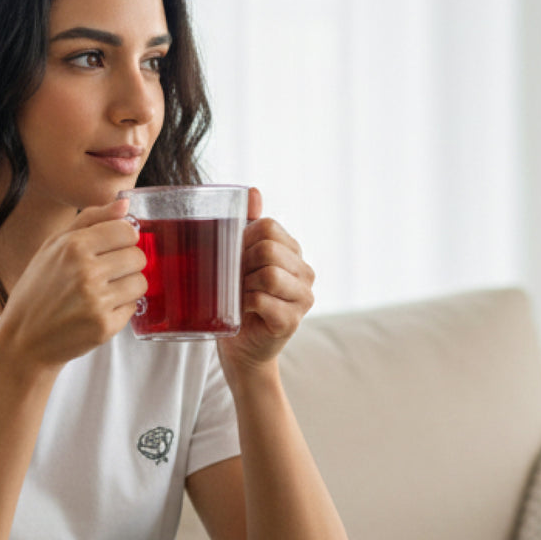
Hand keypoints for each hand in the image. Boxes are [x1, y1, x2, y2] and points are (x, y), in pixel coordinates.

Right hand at [0, 199, 146, 369]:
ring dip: (128, 286)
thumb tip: (125, 202)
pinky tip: (99, 310)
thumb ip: (90, 220)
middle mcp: (86, 272)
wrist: (25, 340)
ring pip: (140, 282)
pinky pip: (134, 307)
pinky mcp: (105, 326)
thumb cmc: (37, 290)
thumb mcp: (52, 246)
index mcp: (73, 246)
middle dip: (127, 263)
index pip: (127, 231)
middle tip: (107, 273)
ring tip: (104, 291)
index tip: (114, 247)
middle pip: (138, 256)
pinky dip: (121, 308)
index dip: (124, 238)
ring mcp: (97, 301)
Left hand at [218, 187, 314, 378]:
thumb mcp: (240, 259)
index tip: (235, 259)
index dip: (244, 239)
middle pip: (268, 249)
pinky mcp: (292, 321)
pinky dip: (244, 304)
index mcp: (294, 253)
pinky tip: (242, 311)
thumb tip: (253, 191)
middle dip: (242, 263)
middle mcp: (306, 273)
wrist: (241, 348)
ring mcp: (303, 298)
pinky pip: (262, 300)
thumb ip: (248, 225)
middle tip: (235, 281)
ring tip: (239, 296)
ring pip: (268, 274)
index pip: (269, 227)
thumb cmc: (239, 300)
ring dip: (243, 285)